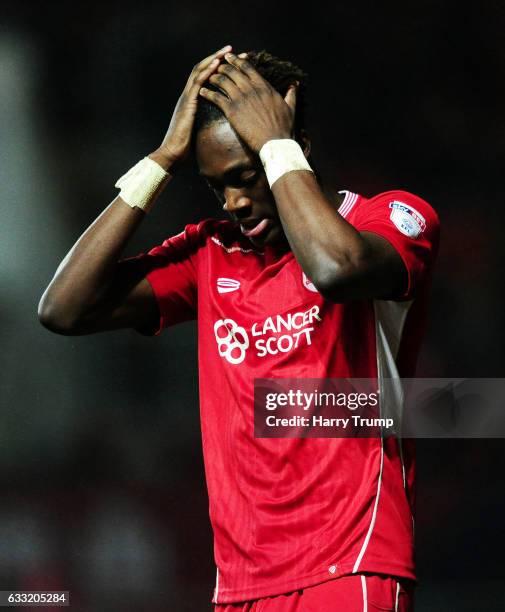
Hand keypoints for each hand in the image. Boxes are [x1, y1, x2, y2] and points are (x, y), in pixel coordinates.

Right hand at [151, 45, 232, 167]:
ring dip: (214, 60)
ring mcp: (186, 98)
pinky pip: (197, 83)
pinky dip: (207, 72)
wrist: (173, 156)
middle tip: (234, 51)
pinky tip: (217, 64)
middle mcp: (189, 96)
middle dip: (219, 59)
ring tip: (228, 51)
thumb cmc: (188, 151)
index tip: (235, 64)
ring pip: (200, 72)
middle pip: (204, 70)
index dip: (220, 69)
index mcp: (193, 102)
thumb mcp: (204, 135)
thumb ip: (212, 128)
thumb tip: (228, 134)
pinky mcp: (187, 103)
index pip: (207, 79)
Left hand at [199, 52, 296, 153]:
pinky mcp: (232, 111)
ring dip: (214, 77)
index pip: (248, 68)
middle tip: (216, 65)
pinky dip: (208, 93)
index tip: (230, 58)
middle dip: (223, 66)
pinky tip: (202, 92)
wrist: (275, 144)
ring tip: (207, 77)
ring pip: (223, 81)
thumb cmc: (284, 129)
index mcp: (264, 86)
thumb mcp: (290, 109)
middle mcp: (251, 89)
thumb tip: (294, 86)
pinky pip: (216, 97)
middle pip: (233, 71)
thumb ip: (291, 95)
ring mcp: (241, 99)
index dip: (237, 61)